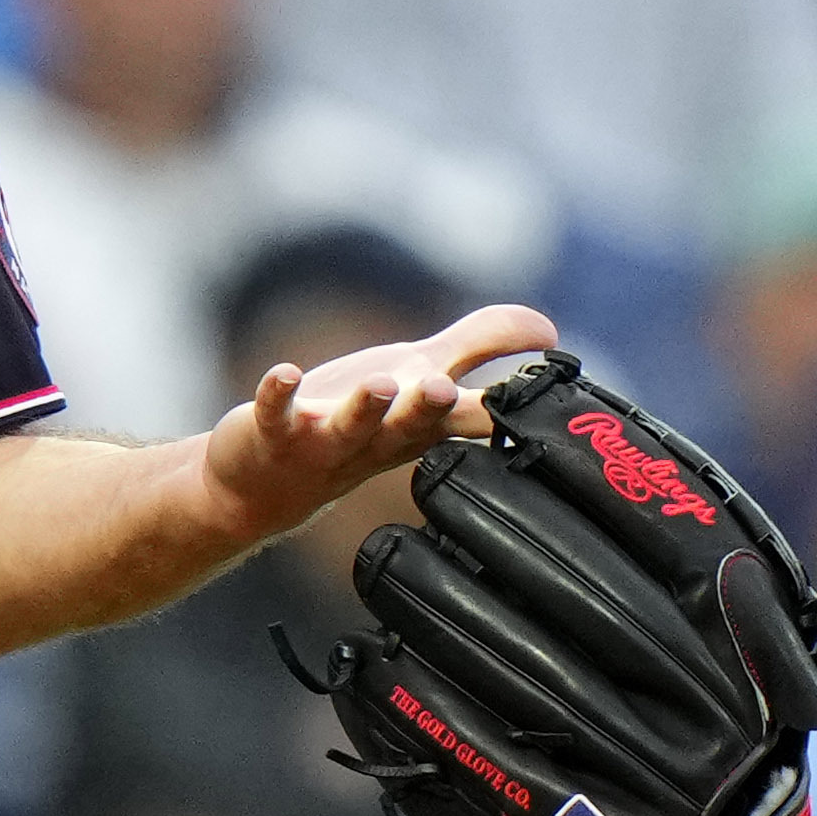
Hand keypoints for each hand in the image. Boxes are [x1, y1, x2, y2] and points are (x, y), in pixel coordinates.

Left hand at [202, 301, 553, 537]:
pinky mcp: (275, 429)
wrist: (267, 484)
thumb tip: (550, 331)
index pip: (473, 420)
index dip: (505, 413)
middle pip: (412, 425)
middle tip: (445, 389)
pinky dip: (279, 393)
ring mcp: (326, 437)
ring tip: (382, 383)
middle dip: (429, 407)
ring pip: (353, 425)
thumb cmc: (357, 423)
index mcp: (423, 426)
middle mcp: (380, 436)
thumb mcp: (422, 378)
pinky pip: (277, 412)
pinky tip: (285, 373)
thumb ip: (481, 347)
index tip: (542, 400)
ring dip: (367, 405)